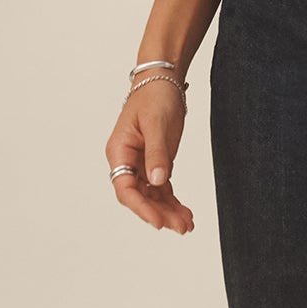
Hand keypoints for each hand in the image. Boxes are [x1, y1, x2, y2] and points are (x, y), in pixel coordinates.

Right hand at [106, 81, 196, 232]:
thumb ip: (157, 154)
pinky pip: (163, 189)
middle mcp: (128, 162)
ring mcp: (142, 164)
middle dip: (159, 213)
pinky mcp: (157, 164)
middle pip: (139, 196)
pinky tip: (186, 215)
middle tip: (180, 227)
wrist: (163, 81)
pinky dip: (173, 203)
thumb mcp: (156, 124)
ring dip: (168, 212)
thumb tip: (157, 181)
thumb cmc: (154, 97)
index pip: (125, 187)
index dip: (140, 207)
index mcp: (119, 151)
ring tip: (187, 226)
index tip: (158, 221)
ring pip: (153, 196)